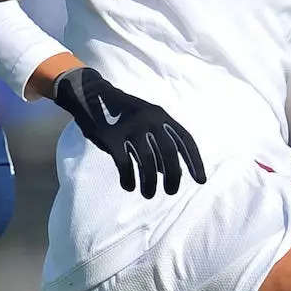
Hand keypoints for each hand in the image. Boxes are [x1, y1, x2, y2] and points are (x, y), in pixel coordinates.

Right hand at [52, 66, 207, 198]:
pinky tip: (129, 186)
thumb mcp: (146, 123)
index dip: (194, 161)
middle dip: (173, 176)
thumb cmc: (122, 116)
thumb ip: (160, 143)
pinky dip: (128, 179)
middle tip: (170, 192)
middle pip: (168, 152)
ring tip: (148, 194)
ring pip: (148, 162)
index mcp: (161, 115)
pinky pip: (124, 164)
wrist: (90, 96)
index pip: (184, 140)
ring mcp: (130, 128)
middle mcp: (149, 119)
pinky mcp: (111, 137)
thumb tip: (172, 172)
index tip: (200, 180)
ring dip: (150, 183)